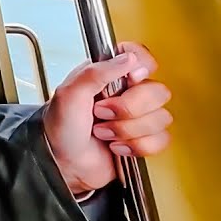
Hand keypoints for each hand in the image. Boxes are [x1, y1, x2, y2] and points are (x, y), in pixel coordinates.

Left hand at [43, 42, 172, 195]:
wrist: (62, 164)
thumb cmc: (59, 128)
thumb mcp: (69, 94)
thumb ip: (96, 72)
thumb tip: (127, 57)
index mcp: (107, 75)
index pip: (140, 56)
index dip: (143, 66)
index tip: (131, 78)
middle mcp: (126, 92)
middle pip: (157, 91)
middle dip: (127, 109)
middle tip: (101, 114)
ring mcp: (136, 116)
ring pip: (160, 118)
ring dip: (128, 130)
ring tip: (104, 132)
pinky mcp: (143, 139)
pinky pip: (161, 140)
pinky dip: (137, 146)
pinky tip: (117, 146)